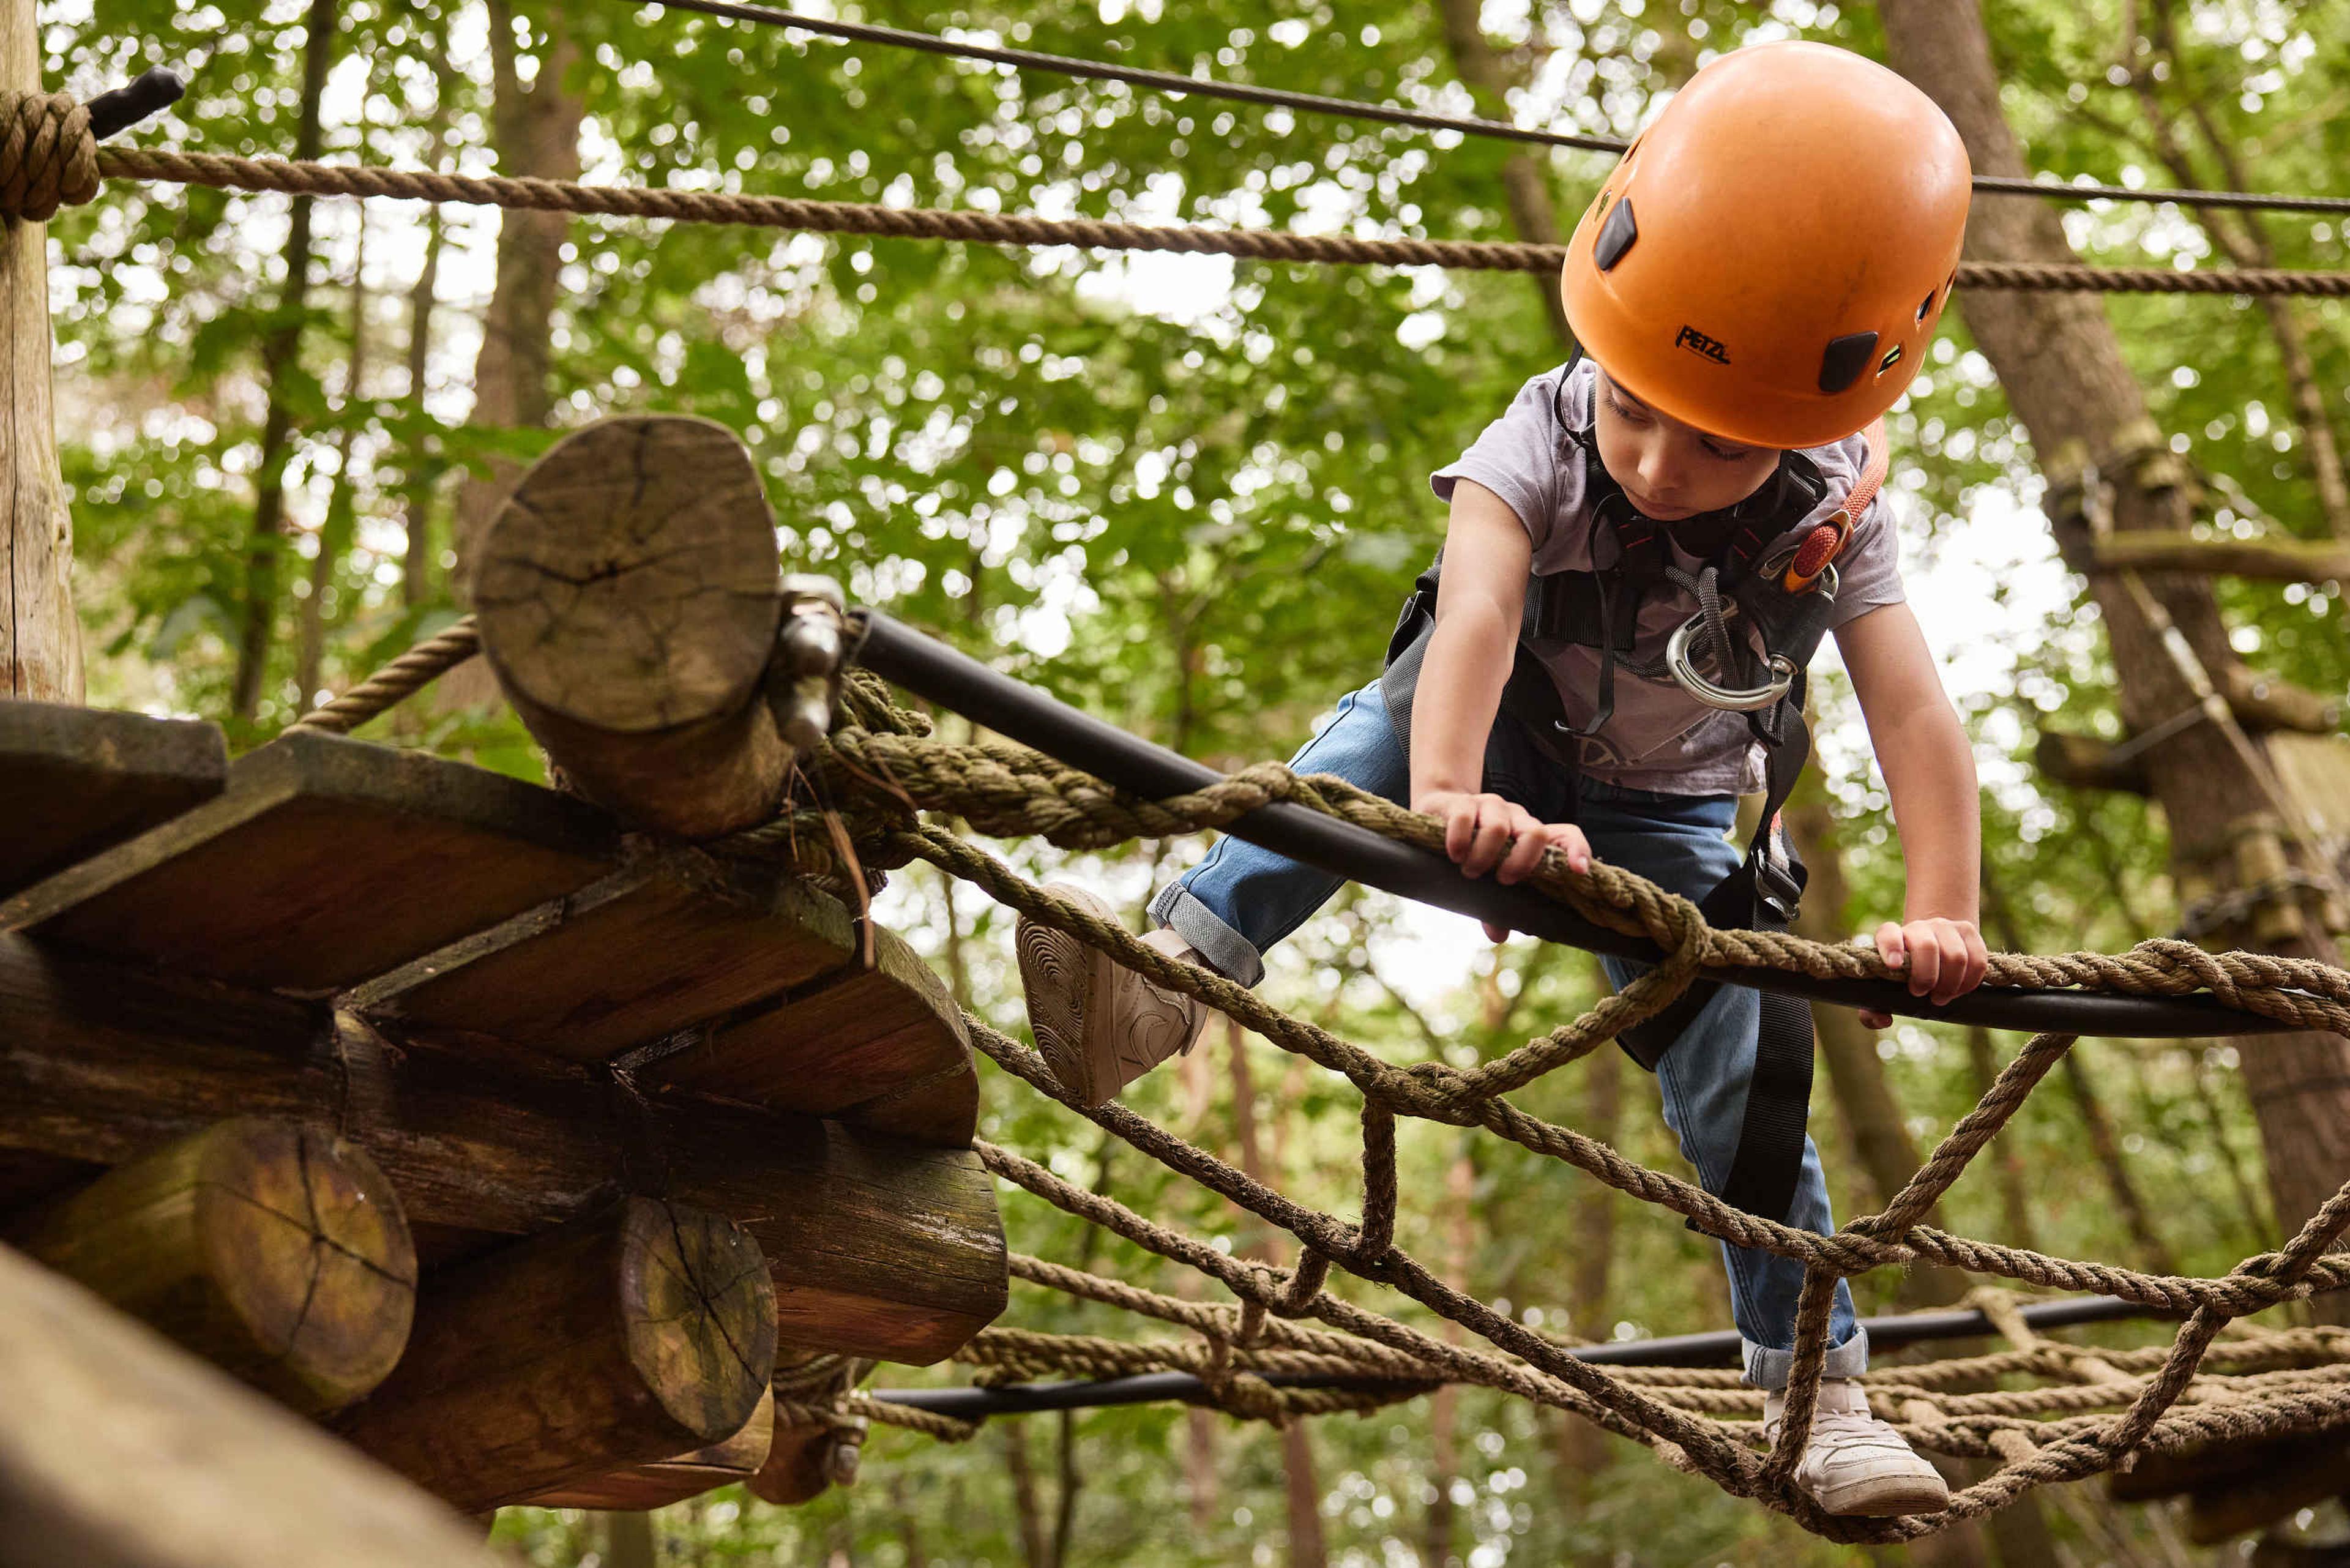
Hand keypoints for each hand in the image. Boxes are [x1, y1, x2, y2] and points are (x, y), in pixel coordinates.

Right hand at [1414, 790, 1592, 942]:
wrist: (1439, 810)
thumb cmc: (1473, 848)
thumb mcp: (1487, 876)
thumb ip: (1495, 905)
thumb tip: (1498, 936)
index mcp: (1530, 834)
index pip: (1567, 834)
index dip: (1578, 850)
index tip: (1578, 872)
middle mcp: (1517, 818)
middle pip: (1536, 833)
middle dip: (1520, 863)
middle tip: (1501, 880)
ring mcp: (1491, 806)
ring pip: (1498, 828)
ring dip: (1483, 856)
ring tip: (1469, 872)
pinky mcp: (1463, 802)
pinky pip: (1466, 818)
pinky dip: (1460, 840)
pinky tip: (1454, 856)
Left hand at [1860, 916, 1988, 1028]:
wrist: (1932, 948)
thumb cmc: (1903, 975)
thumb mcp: (1884, 990)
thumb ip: (1873, 1010)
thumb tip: (1884, 1020)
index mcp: (1891, 936)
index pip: (1888, 935)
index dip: (1891, 948)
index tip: (1893, 966)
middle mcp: (1918, 927)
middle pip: (1927, 947)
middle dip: (1927, 977)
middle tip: (1922, 994)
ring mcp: (1945, 926)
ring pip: (1956, 955)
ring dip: (1951, 984)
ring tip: (1941, 997)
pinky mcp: (1968, 931)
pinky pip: (1978, 959)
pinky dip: (1971, 981)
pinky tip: (1960, 990)